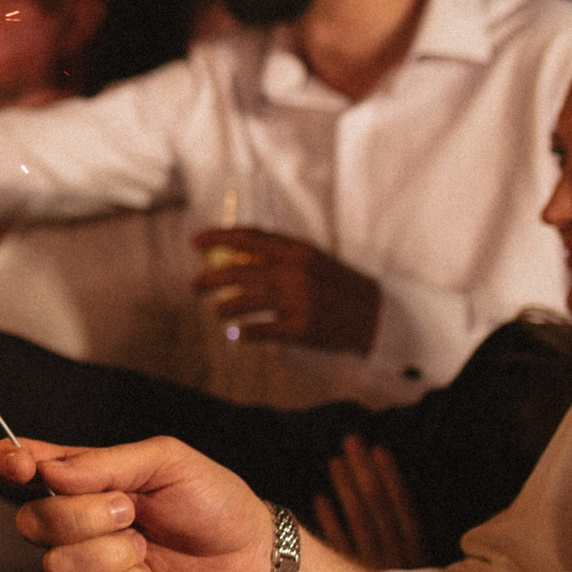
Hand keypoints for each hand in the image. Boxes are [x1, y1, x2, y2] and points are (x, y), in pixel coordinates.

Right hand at [0, 435, 278, 571]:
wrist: (252, 560)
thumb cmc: (213, 503)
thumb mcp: (167, 461)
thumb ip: (106, 463)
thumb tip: (49, 472)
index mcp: (80, 480)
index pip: (19, 467)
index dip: (8, 464)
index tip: (22, 467)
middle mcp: (73, 525)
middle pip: (31, 521)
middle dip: (83, 516)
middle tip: (131, 510)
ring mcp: (87, 569)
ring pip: (58, 566)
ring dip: (112, 555)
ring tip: (146, 547)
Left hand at [192, 229, 381, 354]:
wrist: (377, 315)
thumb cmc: (339, 286)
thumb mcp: (313, 259)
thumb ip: (279, 254)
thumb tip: (235, 253)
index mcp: (298, 251)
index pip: (249, 238)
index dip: (218, 237)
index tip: (194, 242)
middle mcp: (296, 273)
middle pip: (238, 272)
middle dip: (209, 279)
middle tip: (194, 285)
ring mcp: (300, 301)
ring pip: (245, 302)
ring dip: (224, 308)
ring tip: (218, 311)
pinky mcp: (303, 329)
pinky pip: (262, 330)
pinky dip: (245, 332)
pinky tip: (238, 333)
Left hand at [314, 435, 424, 569]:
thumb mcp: (420, 567)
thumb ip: (404, 534)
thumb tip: (388, 490)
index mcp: (420, 556)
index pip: (405, 510)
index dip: (392, 479)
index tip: (378, 449)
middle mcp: (400, 563)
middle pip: (380, 511)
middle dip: (366, 473)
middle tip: (351, 440)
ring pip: (360, 525)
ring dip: (347, 491)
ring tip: (335, 461)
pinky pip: (339, 550)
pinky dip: (330, 525)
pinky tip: (320, 499)